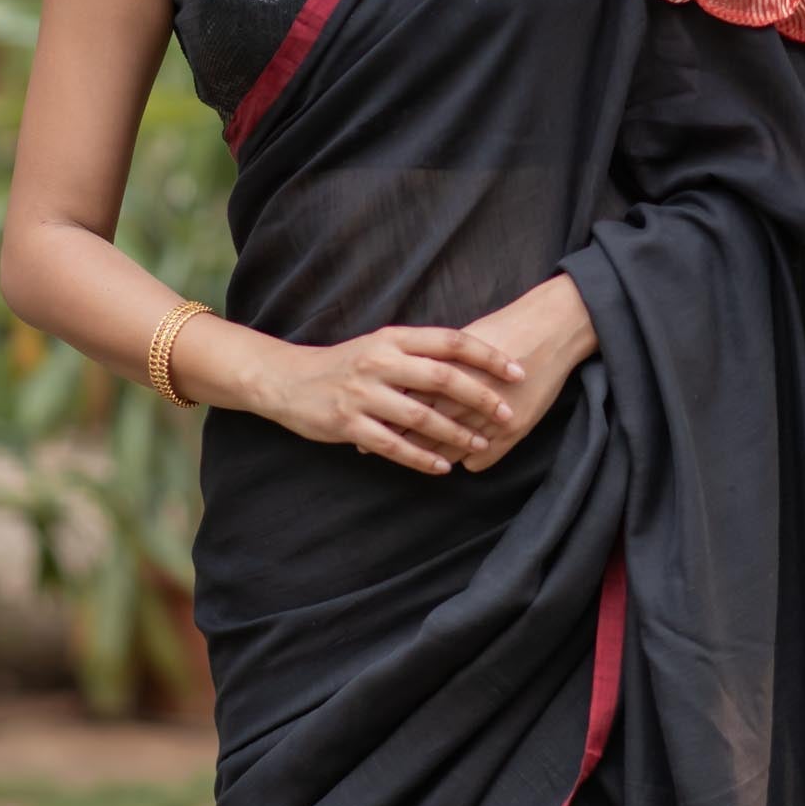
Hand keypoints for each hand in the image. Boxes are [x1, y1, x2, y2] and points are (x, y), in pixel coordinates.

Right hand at [263, 323, 525, 476]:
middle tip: (508, 413)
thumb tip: (470, 359)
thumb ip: (418, 352)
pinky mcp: (348, 424)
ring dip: (456, 433)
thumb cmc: (344, 364)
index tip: (516, 371)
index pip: (450, 342)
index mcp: (393, 339)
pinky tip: (443, 466)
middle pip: (442, 377)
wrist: (288, 380)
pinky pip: (393, 445)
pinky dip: (421, 457)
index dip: (487, 356)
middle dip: (480, 397)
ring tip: (481, 444)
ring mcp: (363, 395)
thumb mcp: (379, 346)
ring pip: (421, 416)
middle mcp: (380, 362)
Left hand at [373, 278, 594, 474]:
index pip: (404, 402)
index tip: (367, 419)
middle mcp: (463, 399)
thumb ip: (429, 363)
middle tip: (372, 447)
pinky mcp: (510, 431)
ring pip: (448, 451)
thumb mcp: (459, 344)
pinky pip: (478, 461)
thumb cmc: (502, 330)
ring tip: (417, 459)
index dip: (384, 413)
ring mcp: (487, 419)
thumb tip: (399, 377)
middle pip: (420, 430)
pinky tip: (457, 459)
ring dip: (430, 457)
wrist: (550, 330)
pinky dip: (465, 460)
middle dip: (396, 439)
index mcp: (445, 374)